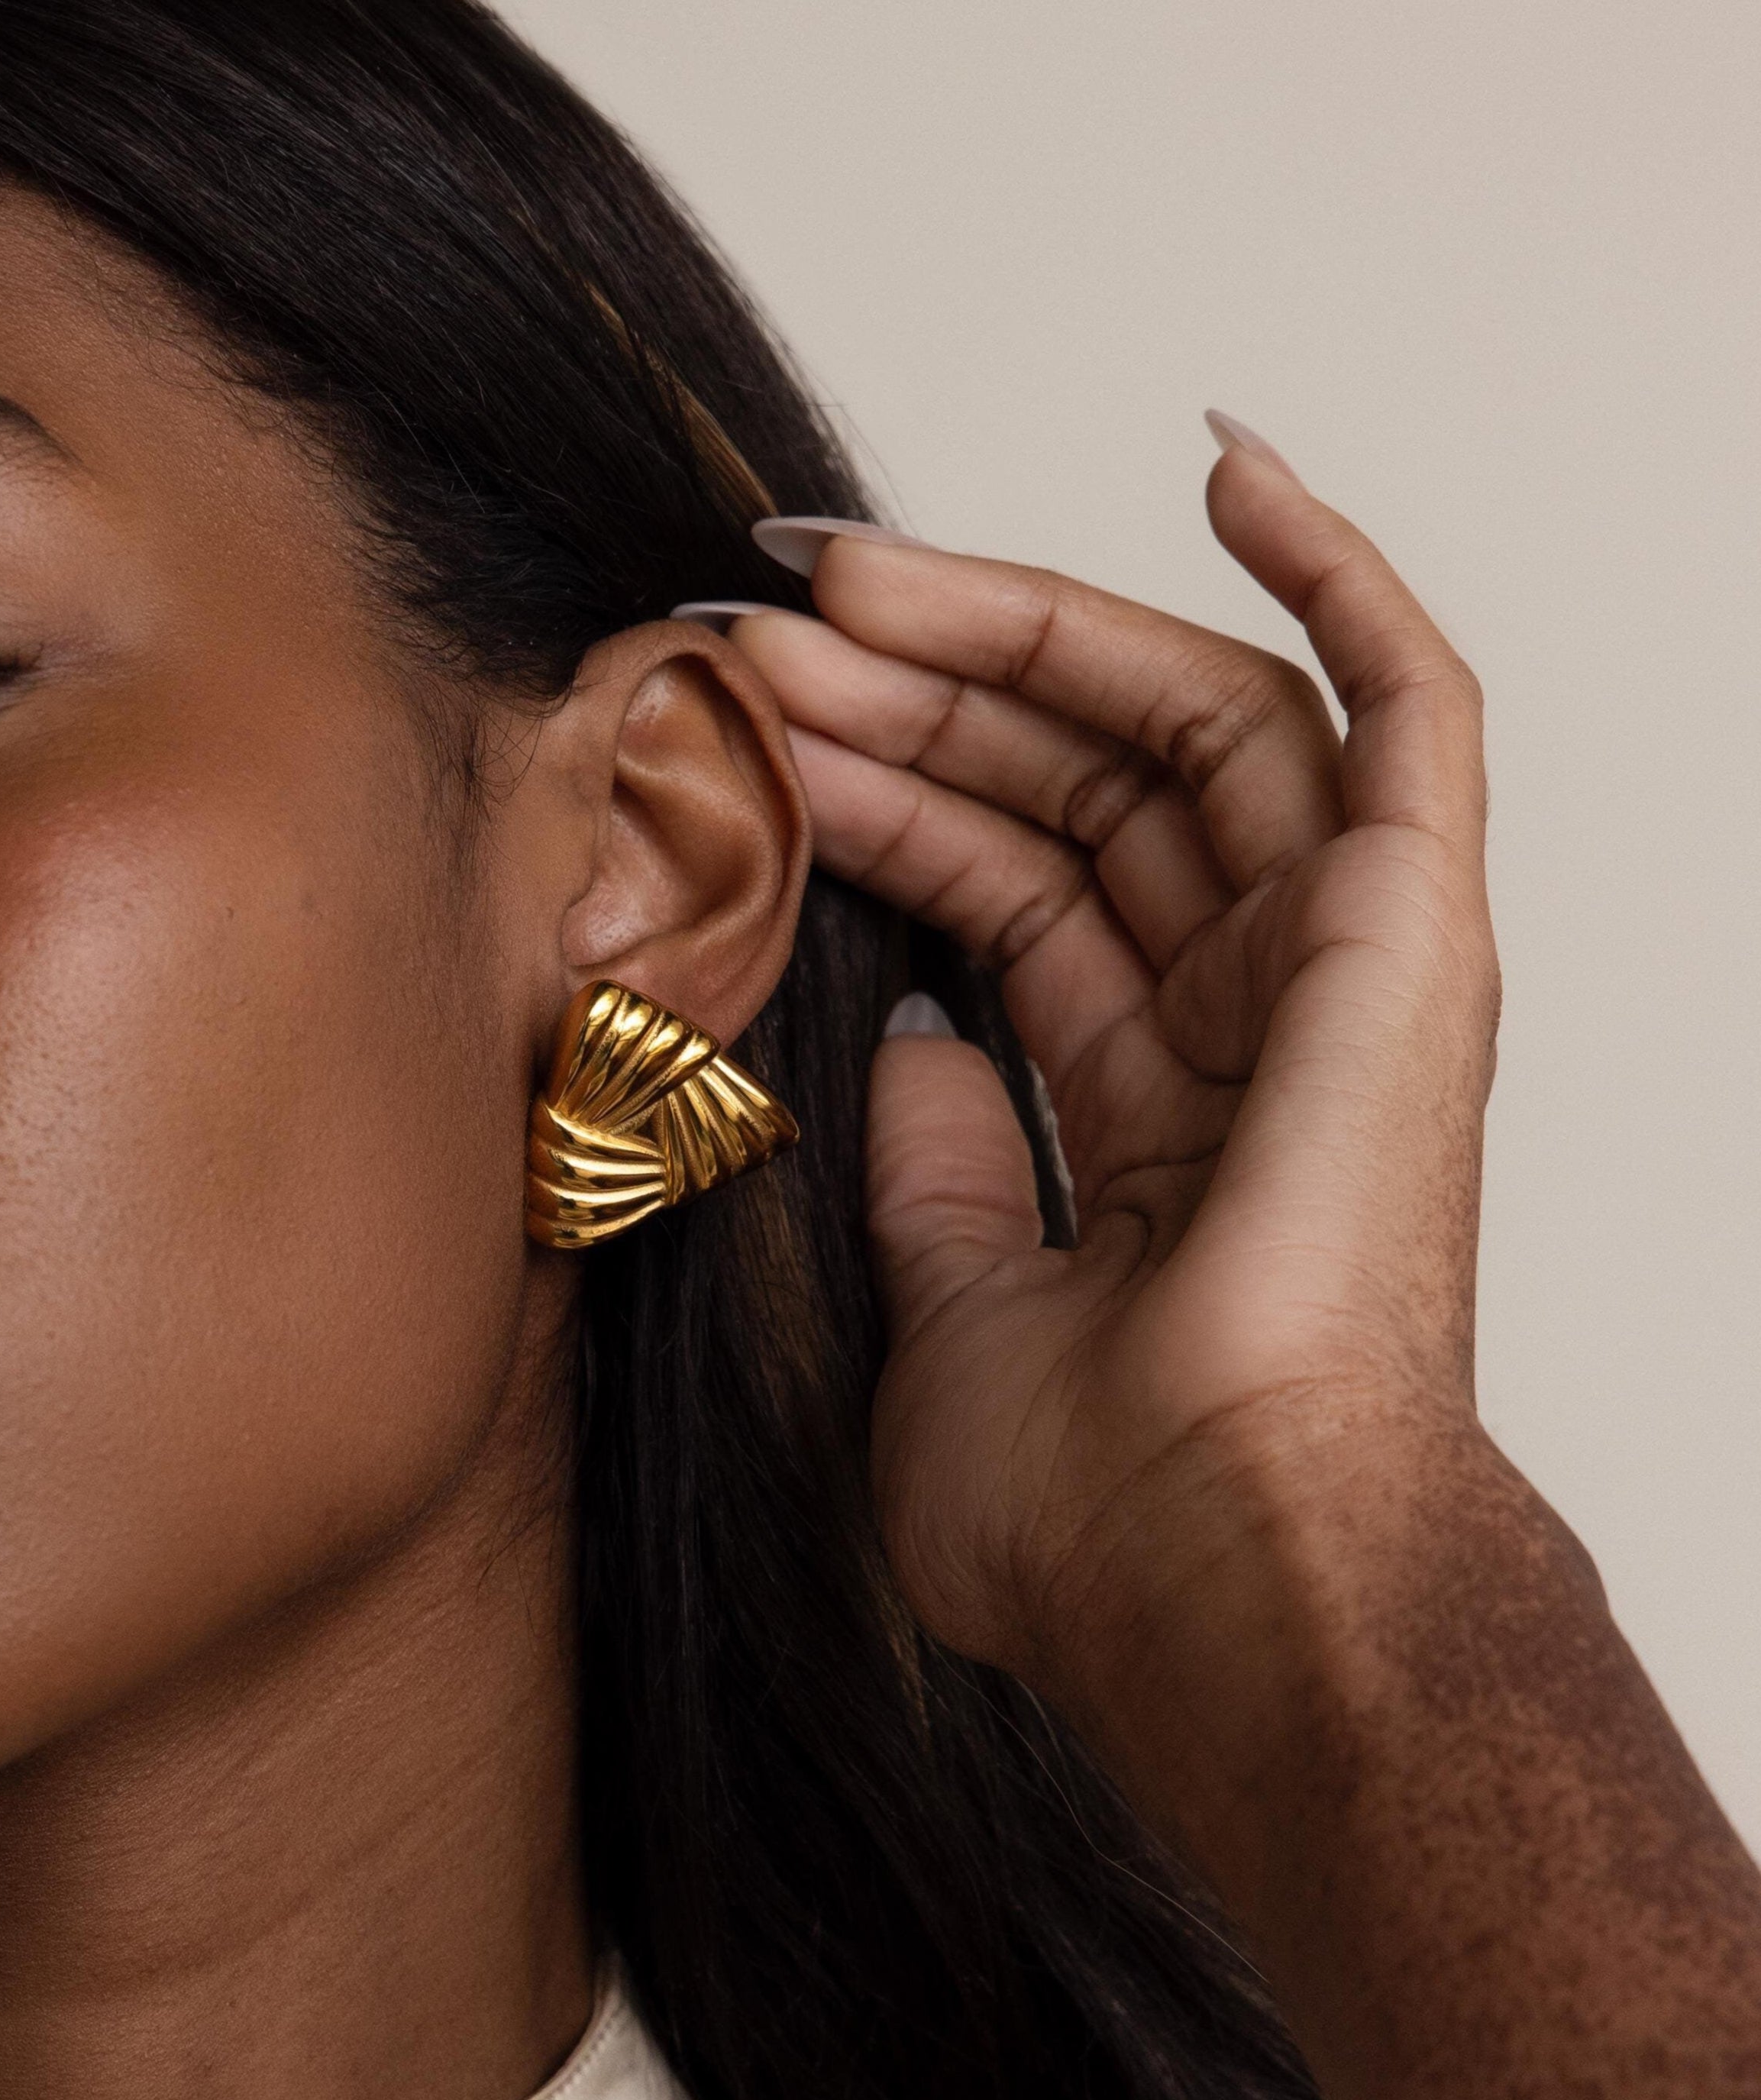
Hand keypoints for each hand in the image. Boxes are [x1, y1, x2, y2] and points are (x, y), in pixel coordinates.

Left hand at [729, 432, 1499, 1734]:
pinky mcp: (1411, 935)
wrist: (1215, 1585)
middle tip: (757, 619)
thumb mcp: (947, 1318)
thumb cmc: (1093, 1516)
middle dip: (908, 693)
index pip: (1007, 885)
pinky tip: (1232, 468)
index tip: (734, 717)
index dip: (876, 786)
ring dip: (1014, 636)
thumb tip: (920, 1033)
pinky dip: (1337, 580)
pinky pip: (1407, 711)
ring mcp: (1334, 972)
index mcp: (1152, 1112)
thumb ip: (936, 1170)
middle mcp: (1249, 1025)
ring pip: (1177, 729)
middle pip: (1074, 789)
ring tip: (847, 576)